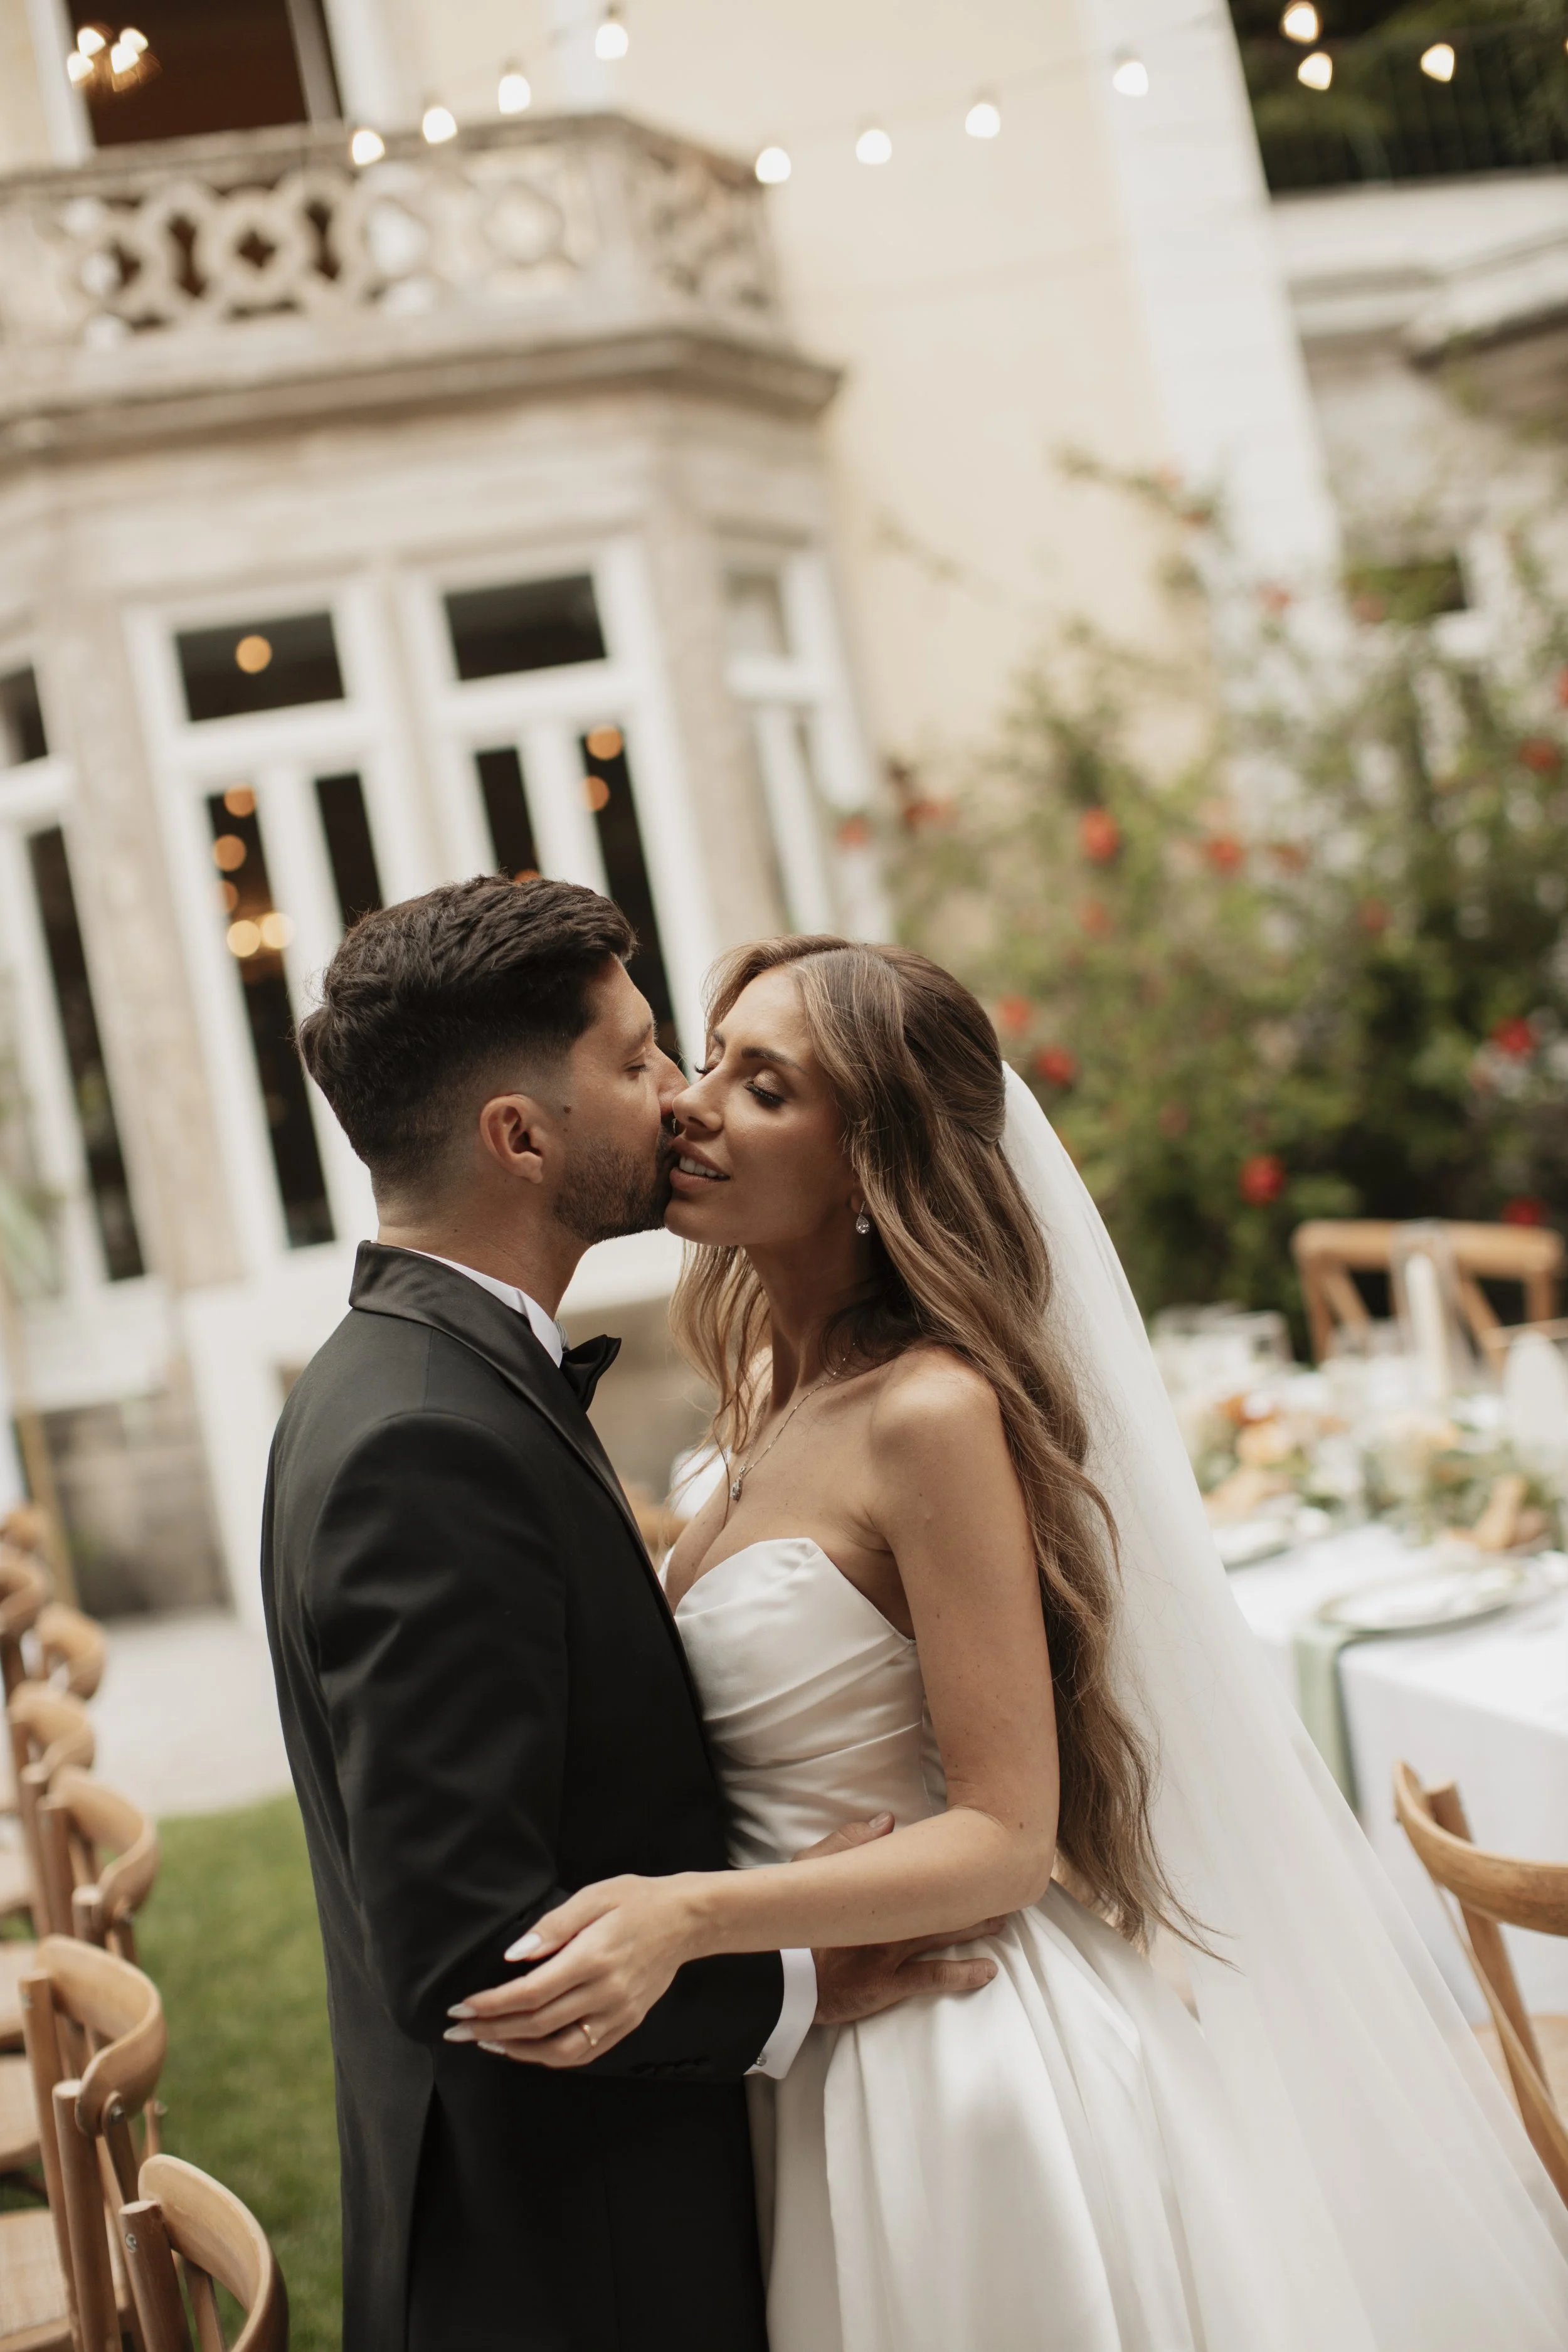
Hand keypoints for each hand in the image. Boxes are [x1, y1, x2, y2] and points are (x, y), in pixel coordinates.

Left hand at [444, 1874, 697, 2069]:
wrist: (686, 1920)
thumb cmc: (636, 1901)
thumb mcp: (593, 1896)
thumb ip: (552, 1927)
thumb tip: (514, 1956)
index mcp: (593, 1958)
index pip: (531, 1993)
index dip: (492, 2004)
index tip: (463, 2007)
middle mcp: (606, 1993)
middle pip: (538, 2024)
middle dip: (492, 2029)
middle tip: (458, 2030)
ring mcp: (618, 2014)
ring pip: (559, 2050)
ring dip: (517, 2050)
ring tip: (487, 2041)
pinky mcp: (626, 2024)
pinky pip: (583, 2053)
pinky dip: (550, 2057)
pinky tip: (527, 2047)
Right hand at [791, 1814, 1002, 2024]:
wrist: (780, 1974)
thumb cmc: (794, 1922)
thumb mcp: (810, 1869)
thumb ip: (847, 1842)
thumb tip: (888, 1820)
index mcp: (873, 1886)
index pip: (916, 1862)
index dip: (946, 1855)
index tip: (973, 1843)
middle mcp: (890, 1916)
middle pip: (941, 1899)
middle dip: (973, 1892)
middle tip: (1003, 1884)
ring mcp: (892, 1950)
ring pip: (945, 1932)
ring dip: (976, 1925)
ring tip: (1003, 1919)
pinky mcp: (889, 1982)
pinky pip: (933, 1976)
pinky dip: (963, 1973)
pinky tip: (988, 1971)